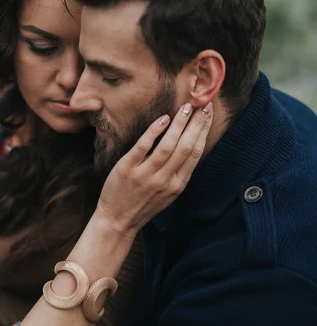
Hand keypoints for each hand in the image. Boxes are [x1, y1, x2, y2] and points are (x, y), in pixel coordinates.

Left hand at [98, 102, 212, 237]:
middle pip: (186, 147)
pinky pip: (143, 147)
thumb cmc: (143, 204)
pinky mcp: (127, 170)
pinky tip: (163, 119)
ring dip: (179, 124)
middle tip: (203, 104)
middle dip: (197, 124)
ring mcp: (146, 175)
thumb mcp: (168, 193)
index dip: (203, 131)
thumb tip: (191, 145)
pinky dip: (154, 132)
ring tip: (186, 107)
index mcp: (177, 185)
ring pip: (168, 146)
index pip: (195, 153)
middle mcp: (164, 180)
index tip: (208, 113)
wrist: (117, 221)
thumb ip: (178, 172)